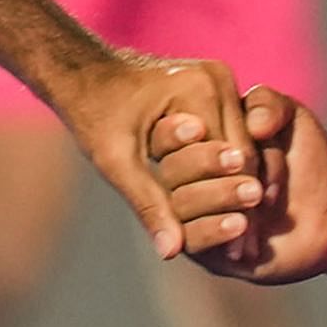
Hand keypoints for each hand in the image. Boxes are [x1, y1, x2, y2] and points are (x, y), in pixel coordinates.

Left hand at [48, 52, 257, 256]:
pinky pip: (229, 134)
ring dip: (237, 189)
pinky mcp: (213, 87)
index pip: (234, 160)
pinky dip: (225, 170)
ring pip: (241, 146)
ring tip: (239, 240)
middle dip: (242, 205)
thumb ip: (149, 204)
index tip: (237, 254)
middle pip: (245, 153)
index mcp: (199, 90)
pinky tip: (225, 208)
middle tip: (245, 255)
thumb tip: (172, 250)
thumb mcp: (117, 162)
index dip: (234, 210)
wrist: (81, 71)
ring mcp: (219, 79)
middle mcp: (218, 78)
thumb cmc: (92, 114)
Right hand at [156, 88, 326, 284]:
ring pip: (179, 207)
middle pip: (168, 172)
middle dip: (202, 164)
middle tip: (240, 162)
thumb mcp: (292, 119)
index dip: (176, 133)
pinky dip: (215, 230)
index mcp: (196, 144)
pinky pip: (192, 243)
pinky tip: (241, 224)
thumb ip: (267, 104)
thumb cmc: (307, 161)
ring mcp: (194, 219)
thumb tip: (247, 122)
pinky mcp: (207, 252)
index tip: (200, 128)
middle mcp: (187, 182)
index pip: (164, 136)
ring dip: (216, 196)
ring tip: (255, 195)